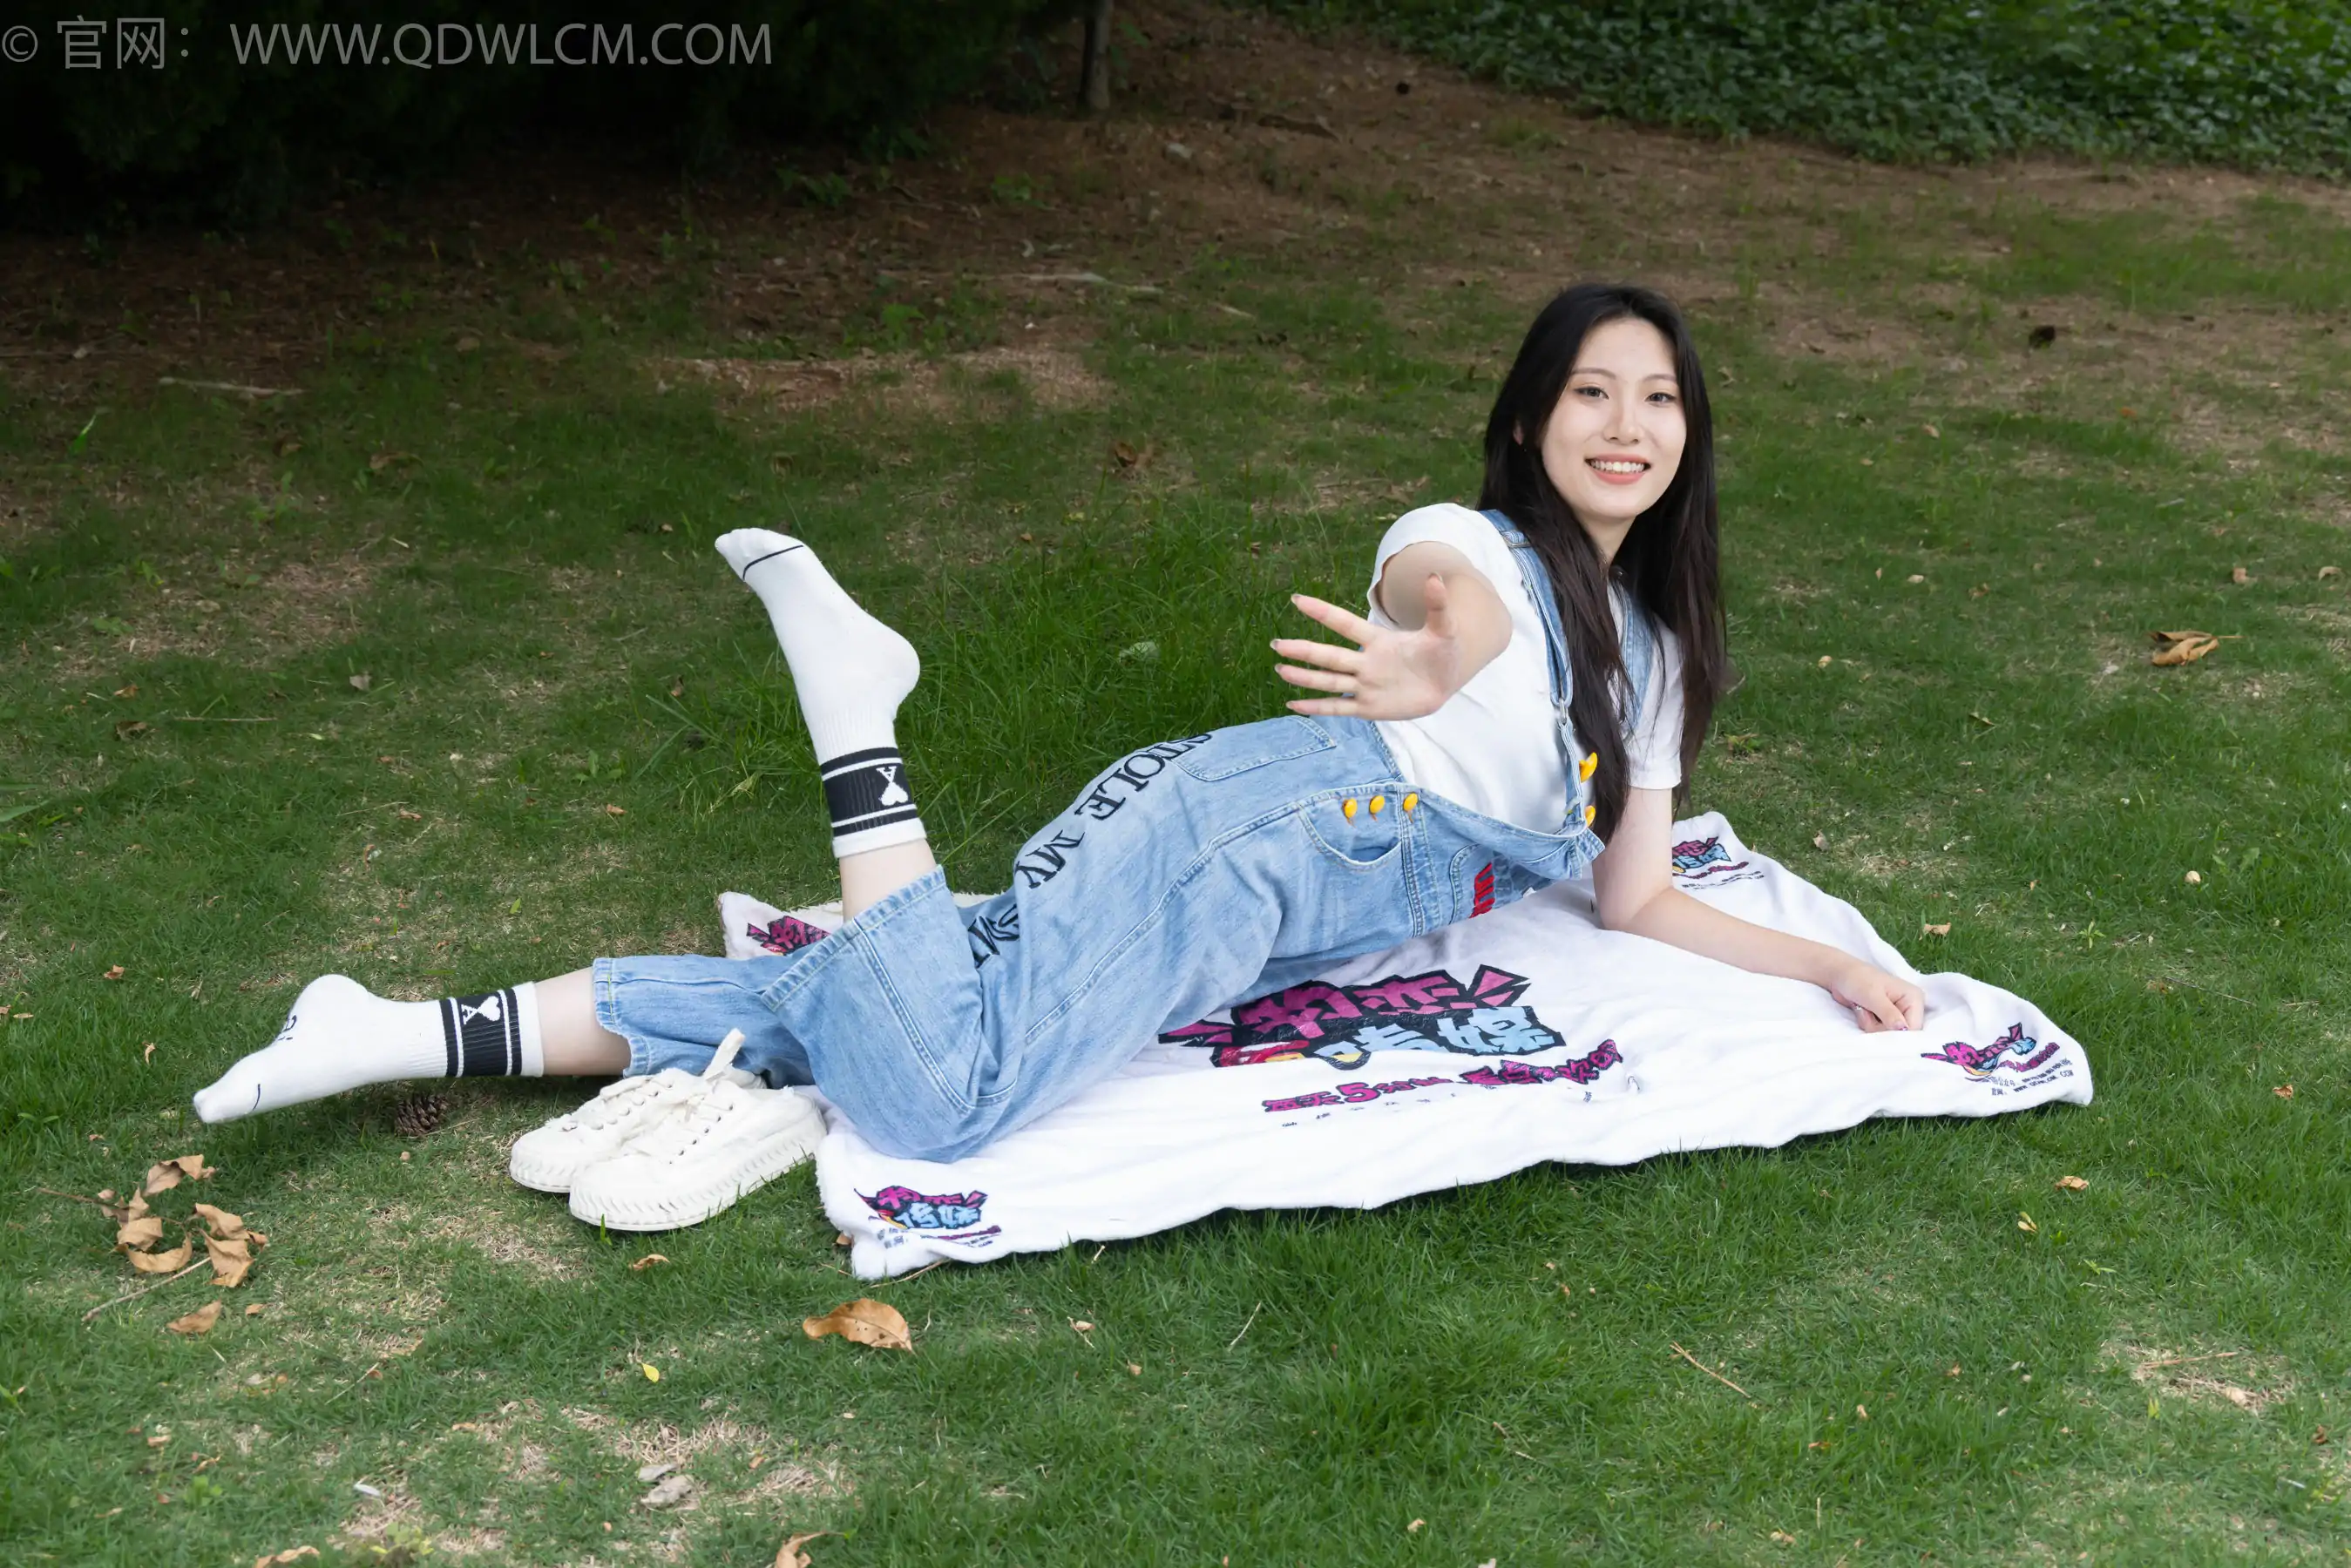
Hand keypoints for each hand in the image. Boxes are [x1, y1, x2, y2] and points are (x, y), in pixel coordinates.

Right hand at [1271, 576, 1466, 720]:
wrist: (1445, 682)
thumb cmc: (1442, 652)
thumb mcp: (1445, 628)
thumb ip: (1437, 604)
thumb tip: (1434, 576)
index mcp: (1379, 641)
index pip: (1346, 624)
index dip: (1323, 612)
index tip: (1298, 600)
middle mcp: (1365, 663)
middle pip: (1329, 656)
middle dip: (1303, 650)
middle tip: (1276, 644)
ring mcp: (1365, 686)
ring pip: (1329, 681)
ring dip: (1305, 677)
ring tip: (1281, 669)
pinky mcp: (1368, 707)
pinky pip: (1338, 707)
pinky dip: (1317, 707)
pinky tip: (1293, 704)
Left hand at [1825, 957, 1924, 1032]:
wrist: (1839, 975)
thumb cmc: (1857, 980)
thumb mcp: (1873, 996)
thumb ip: (1888, 1013)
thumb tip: (1903, 1028)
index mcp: (1914, 998)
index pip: (1914, 1027)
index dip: (1899, 1035)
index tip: (1880, 1030)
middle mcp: (1909, 1008)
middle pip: (1901, 1034)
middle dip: (1881, 1028)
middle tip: (1868, 1012)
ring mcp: (1896, 1014)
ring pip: (1888, 1035)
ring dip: (1872, 1026)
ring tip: (1864, 1009)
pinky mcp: (1884, 1019)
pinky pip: (1879, 1033)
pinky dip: (1868, 1025)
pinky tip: (1863, 1012)